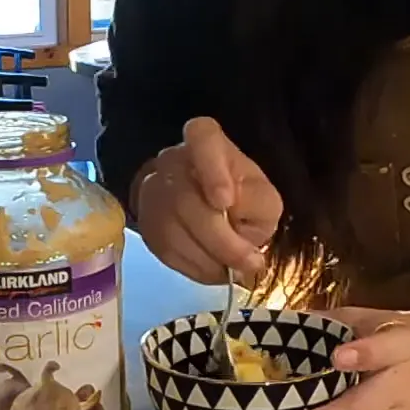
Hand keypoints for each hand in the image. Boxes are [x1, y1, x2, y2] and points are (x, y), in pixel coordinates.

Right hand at [134, 118, 281, 284]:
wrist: (209, 208)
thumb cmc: (243, 197)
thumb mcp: (263, 197)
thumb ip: (256, 205)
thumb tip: (236, 225)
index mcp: (206, 141)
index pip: (202, 138)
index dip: (212, 169)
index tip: (225, 201)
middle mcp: (172, 161)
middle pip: (186, 199)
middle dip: (221, 239)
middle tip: (249, 262)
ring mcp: (152, 191)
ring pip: (174, 230)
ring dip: (210, 259)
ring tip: (235, 271)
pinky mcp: (146, 224)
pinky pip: (167, 251)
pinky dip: (195, 267)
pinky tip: (214, 269)